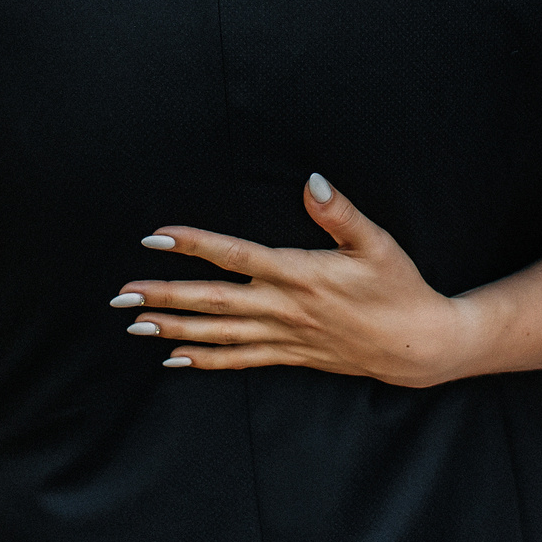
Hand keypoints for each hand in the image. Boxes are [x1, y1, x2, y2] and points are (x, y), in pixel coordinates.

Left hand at [115, 176, 479, 388]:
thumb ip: (340, 213)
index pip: (236, 256)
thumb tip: (313, 181)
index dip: (195, 245)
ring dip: (175, 328)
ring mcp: (285, 336)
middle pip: (214, 301)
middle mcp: (284, 308)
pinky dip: (206, 360)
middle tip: (123, 295)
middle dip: (166, 295)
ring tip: (135, 325)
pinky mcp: (290, 356)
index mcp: (300, 274)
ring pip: (219, 334)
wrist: (418, 344)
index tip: (158, 237)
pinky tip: (175, 358)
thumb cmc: (399, 287)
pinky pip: (240, 360)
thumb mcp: (376, 244)